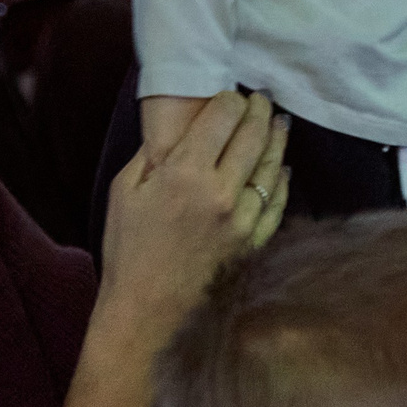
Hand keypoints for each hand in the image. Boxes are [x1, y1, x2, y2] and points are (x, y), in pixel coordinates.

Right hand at [99, 90, 288, 334]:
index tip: (232, 93)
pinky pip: (276, 205)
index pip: (223, 116)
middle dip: (259, 110)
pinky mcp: (253, 243)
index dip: (231, 98)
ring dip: (276, 140)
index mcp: (186, 172)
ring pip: (271, 167)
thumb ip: (152, 154)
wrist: (146, 312)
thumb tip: (176, 128)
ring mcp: (242, 219)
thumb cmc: (128, 250)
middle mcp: (221, 191)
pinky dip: (281, 183)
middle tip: (261, 98)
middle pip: (253, 135)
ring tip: (278, 124)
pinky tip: (281, 171)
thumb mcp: (124, 191)